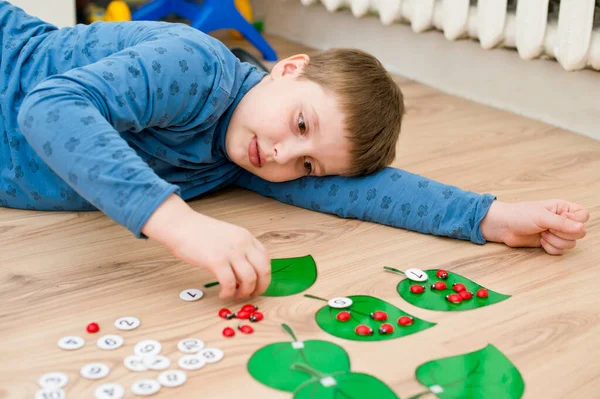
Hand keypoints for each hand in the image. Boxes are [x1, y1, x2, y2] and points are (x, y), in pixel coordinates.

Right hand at [142, 194, 270, 298]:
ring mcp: (231, 252)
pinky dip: (228, 293)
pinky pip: (229, 283)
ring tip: (235, 295)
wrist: (180, 225)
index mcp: (246, 237)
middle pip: (263, 270)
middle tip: (252, 295)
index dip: (264, 275)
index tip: (258, 284)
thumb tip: (243, 271)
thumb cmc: (199, 232)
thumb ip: (238, 250)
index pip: (265, 259)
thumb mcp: (227, 236)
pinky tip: (222, 294)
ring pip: (249, 279)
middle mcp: (243, 243)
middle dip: (261, 287)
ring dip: (244, 292)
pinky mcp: (216, 261)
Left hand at [480, 199, 588, 254]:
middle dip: (563, 233)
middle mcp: (562, 220)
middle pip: (580, 233)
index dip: (576, 221)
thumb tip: (581, 228)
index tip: (561, 220)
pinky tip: (540, 241)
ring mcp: (556, 233)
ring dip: (555, 241)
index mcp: (562, 208)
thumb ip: (562, 223)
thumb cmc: (519, 215)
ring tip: (542, 234)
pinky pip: (560, 251)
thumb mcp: (541, 217)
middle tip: (547, 228)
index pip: (584, 215)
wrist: (503, 227)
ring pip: (571, 244)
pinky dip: (551, 248)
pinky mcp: (550, 243)